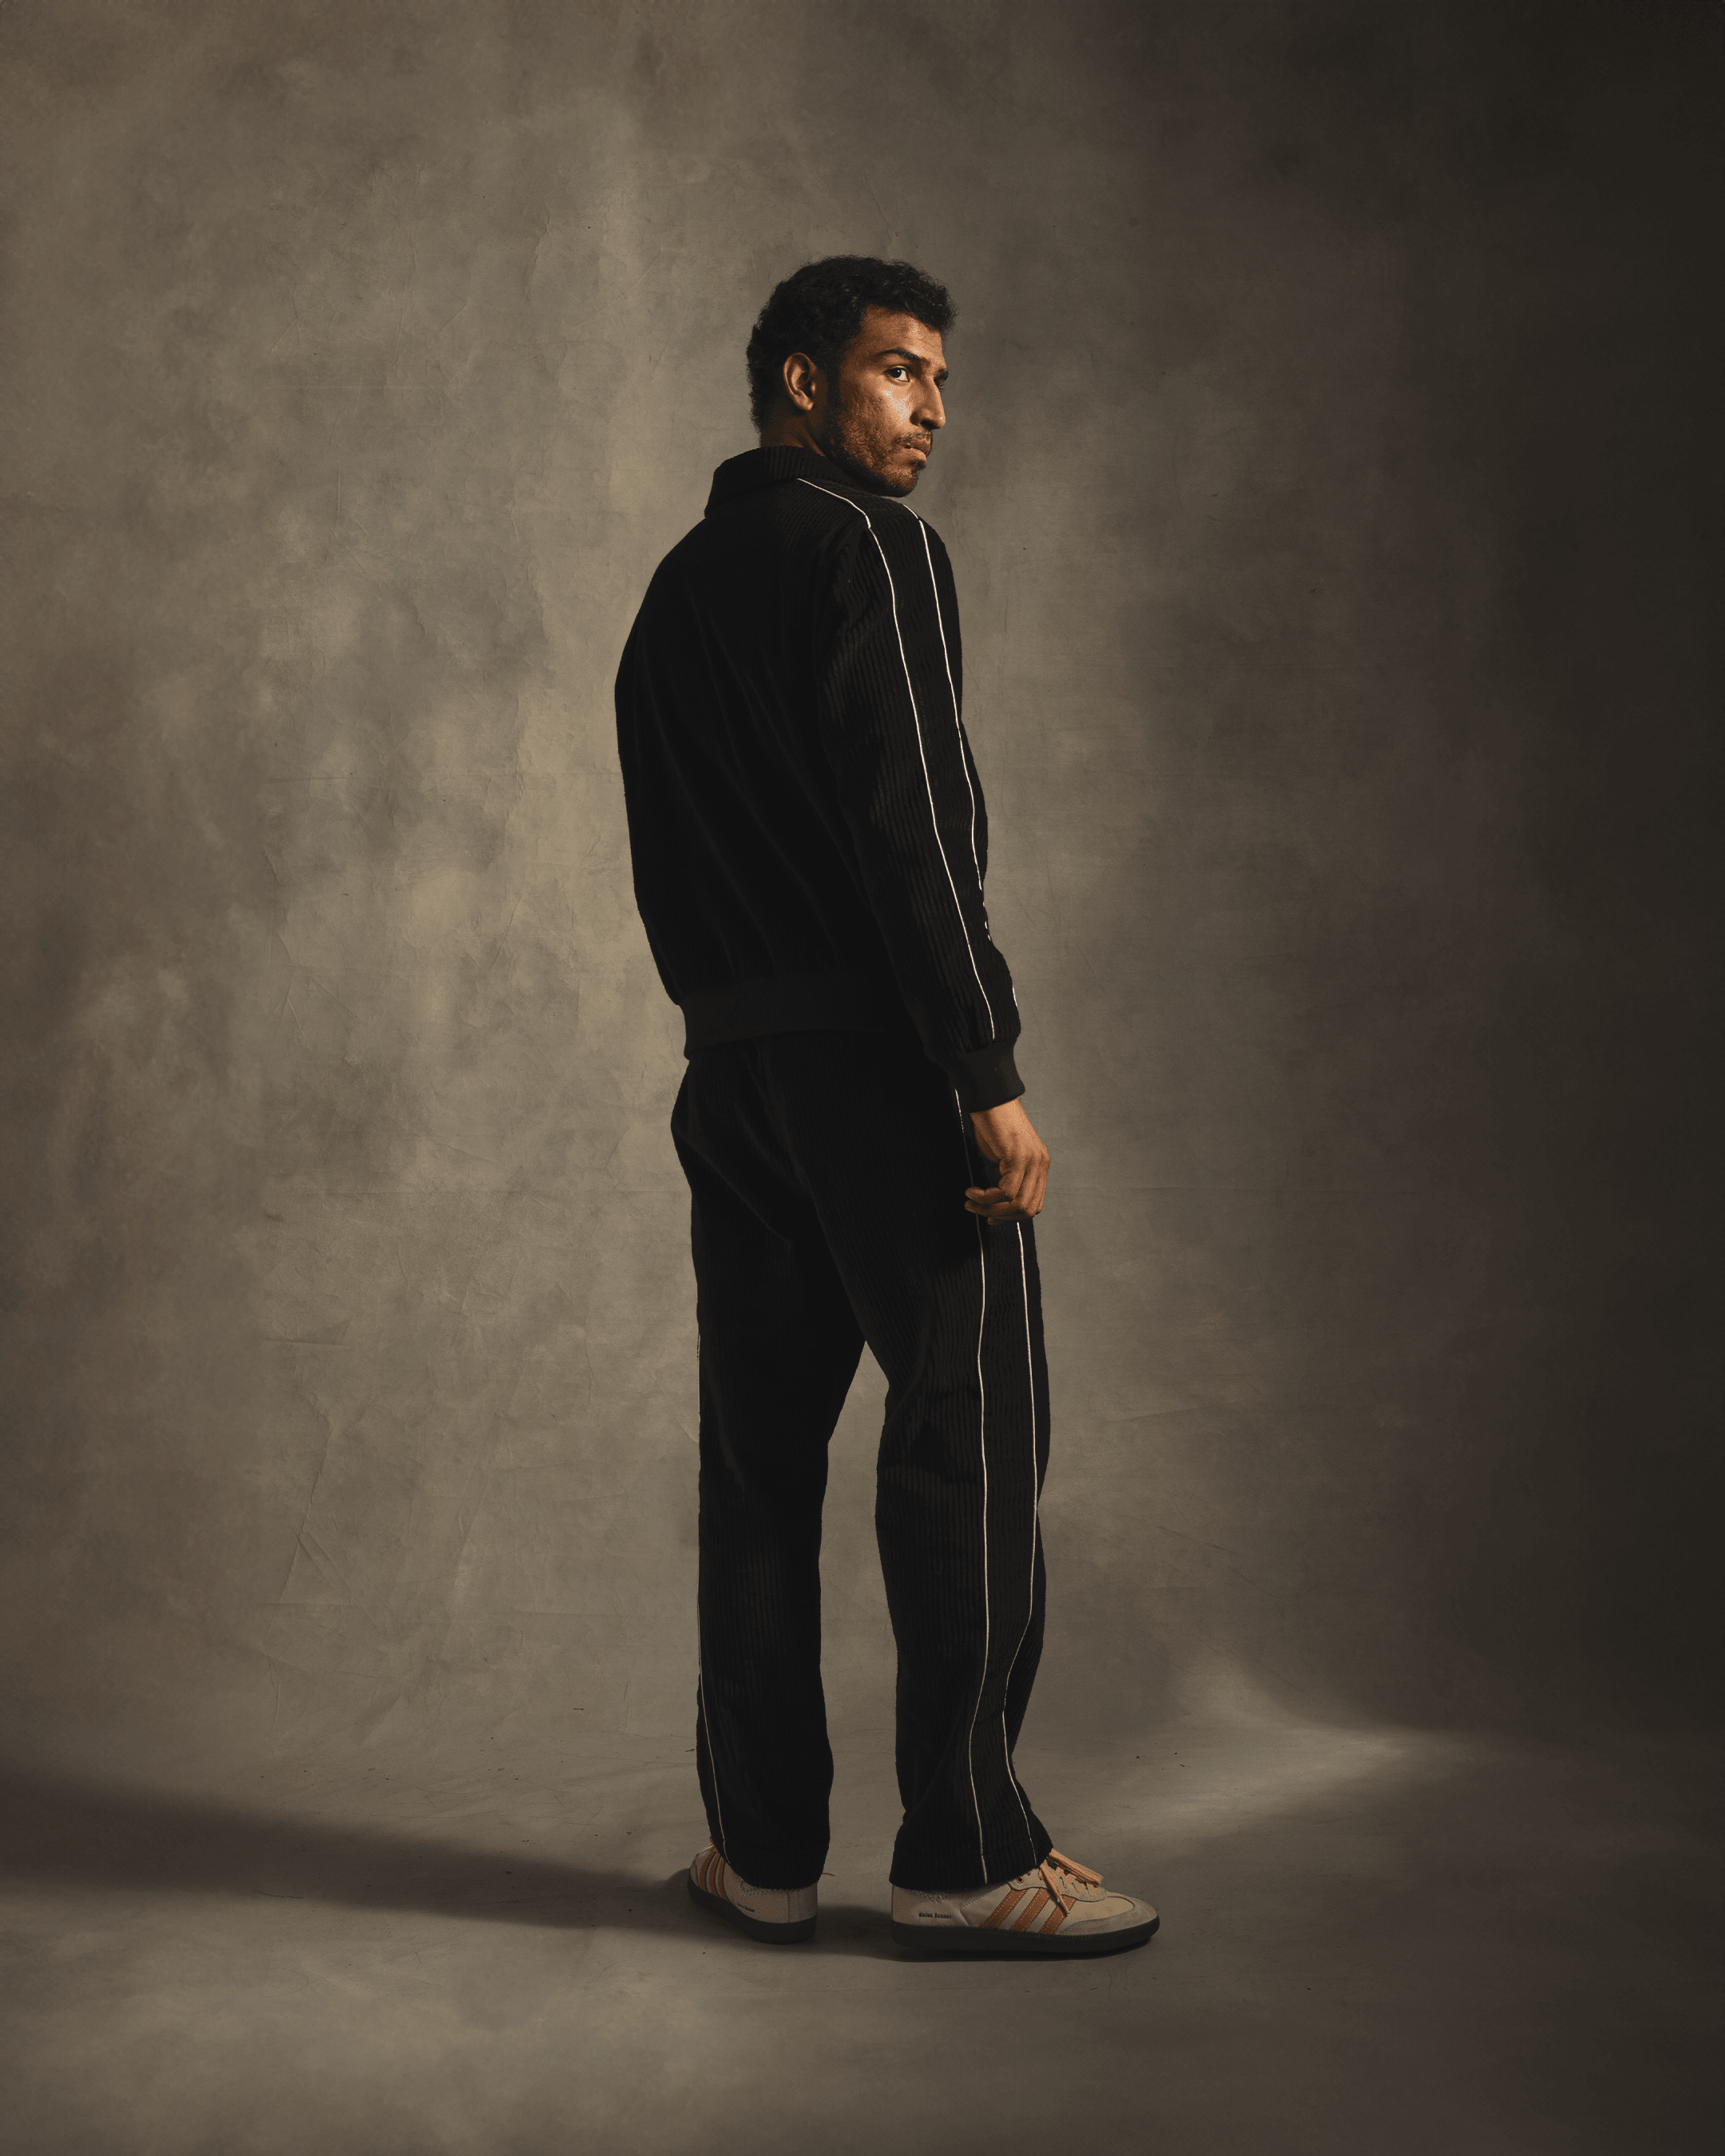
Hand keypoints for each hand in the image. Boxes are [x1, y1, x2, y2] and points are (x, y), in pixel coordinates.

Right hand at [964, 1098, 1049, 1220]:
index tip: (991, 1217)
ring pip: (1016, 1203)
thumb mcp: (1004, 1155)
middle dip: (1000, 1216)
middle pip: (1027, 1209)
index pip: (1034, 1205)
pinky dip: (985, 1197)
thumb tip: (997, 1202)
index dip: (1012, 1218)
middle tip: (977, 1209)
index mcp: (1040, 1165)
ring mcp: (1031, 1161)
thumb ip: (1007, 1175)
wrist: (990, 1098)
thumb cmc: (993, 1124)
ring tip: (971, 1201)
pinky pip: (1005, 1191)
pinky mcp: (1018, 1157)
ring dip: (989, 1208)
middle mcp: (1040, 1164)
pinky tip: (972, 1190)